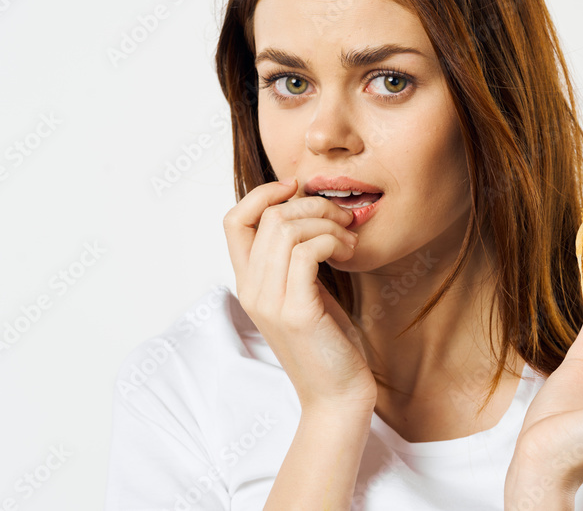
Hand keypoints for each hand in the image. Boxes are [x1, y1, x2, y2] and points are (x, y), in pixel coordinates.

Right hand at [222, 178, 377, 416]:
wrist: (338, 395)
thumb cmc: (329, 341)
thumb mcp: (306, 291)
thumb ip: (297, 259)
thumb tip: (310, 211)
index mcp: (249, 283)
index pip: (233, 219)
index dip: (263, 193)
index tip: (297, 188)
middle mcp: (251, 290)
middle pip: (268, 217)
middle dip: (312, 203)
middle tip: (343, 217)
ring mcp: (270, 302)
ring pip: (287, 228)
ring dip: (327, 221)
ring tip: (349, 238)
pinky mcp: (296, 312)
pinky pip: (307, 251)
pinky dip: (333, 240)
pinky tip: (349, 252)